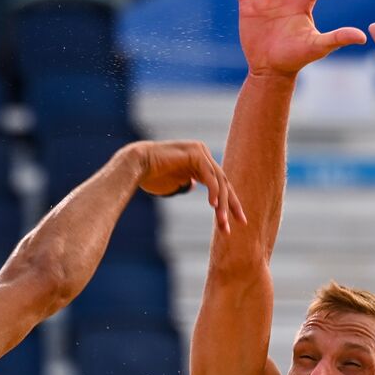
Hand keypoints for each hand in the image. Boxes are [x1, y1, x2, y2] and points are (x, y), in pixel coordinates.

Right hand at [125, 140, 246, 233]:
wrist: (135, 166)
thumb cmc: (150, 177)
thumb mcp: (173, 183)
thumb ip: (185, 183)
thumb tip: (191, 186)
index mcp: (199, 161)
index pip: (220, 184)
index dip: (229, 203)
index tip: (236, 221)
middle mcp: (202, 154)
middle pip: (224, 182)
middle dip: (231, 205)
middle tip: (240, 223)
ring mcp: (200, 151)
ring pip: (219, 181)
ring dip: (222, 204)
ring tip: (223, 222)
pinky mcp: (195, 153)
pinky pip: (210, 176)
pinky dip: (213, 192)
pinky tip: (213, 206)